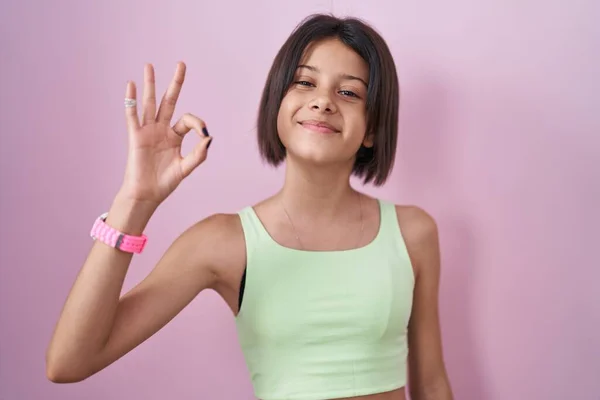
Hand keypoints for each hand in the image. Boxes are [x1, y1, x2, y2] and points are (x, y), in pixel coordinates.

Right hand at [119, 62, 211, 206]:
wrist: (146, 195)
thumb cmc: (165, 183)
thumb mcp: (186, 168)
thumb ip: (199, 154)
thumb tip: (209, 137)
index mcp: (175, 136)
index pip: (188, 121)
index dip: (198, 124)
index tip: (204, 134)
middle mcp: (161, 130)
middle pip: (169, 101)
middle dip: (175, 83)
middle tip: (181, 64)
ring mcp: (147, 131)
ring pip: (150, 103)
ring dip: (150, 84)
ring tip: (149, 65)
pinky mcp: (135, 136)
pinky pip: (132, 115)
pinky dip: (131, 101)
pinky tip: (131, 85)